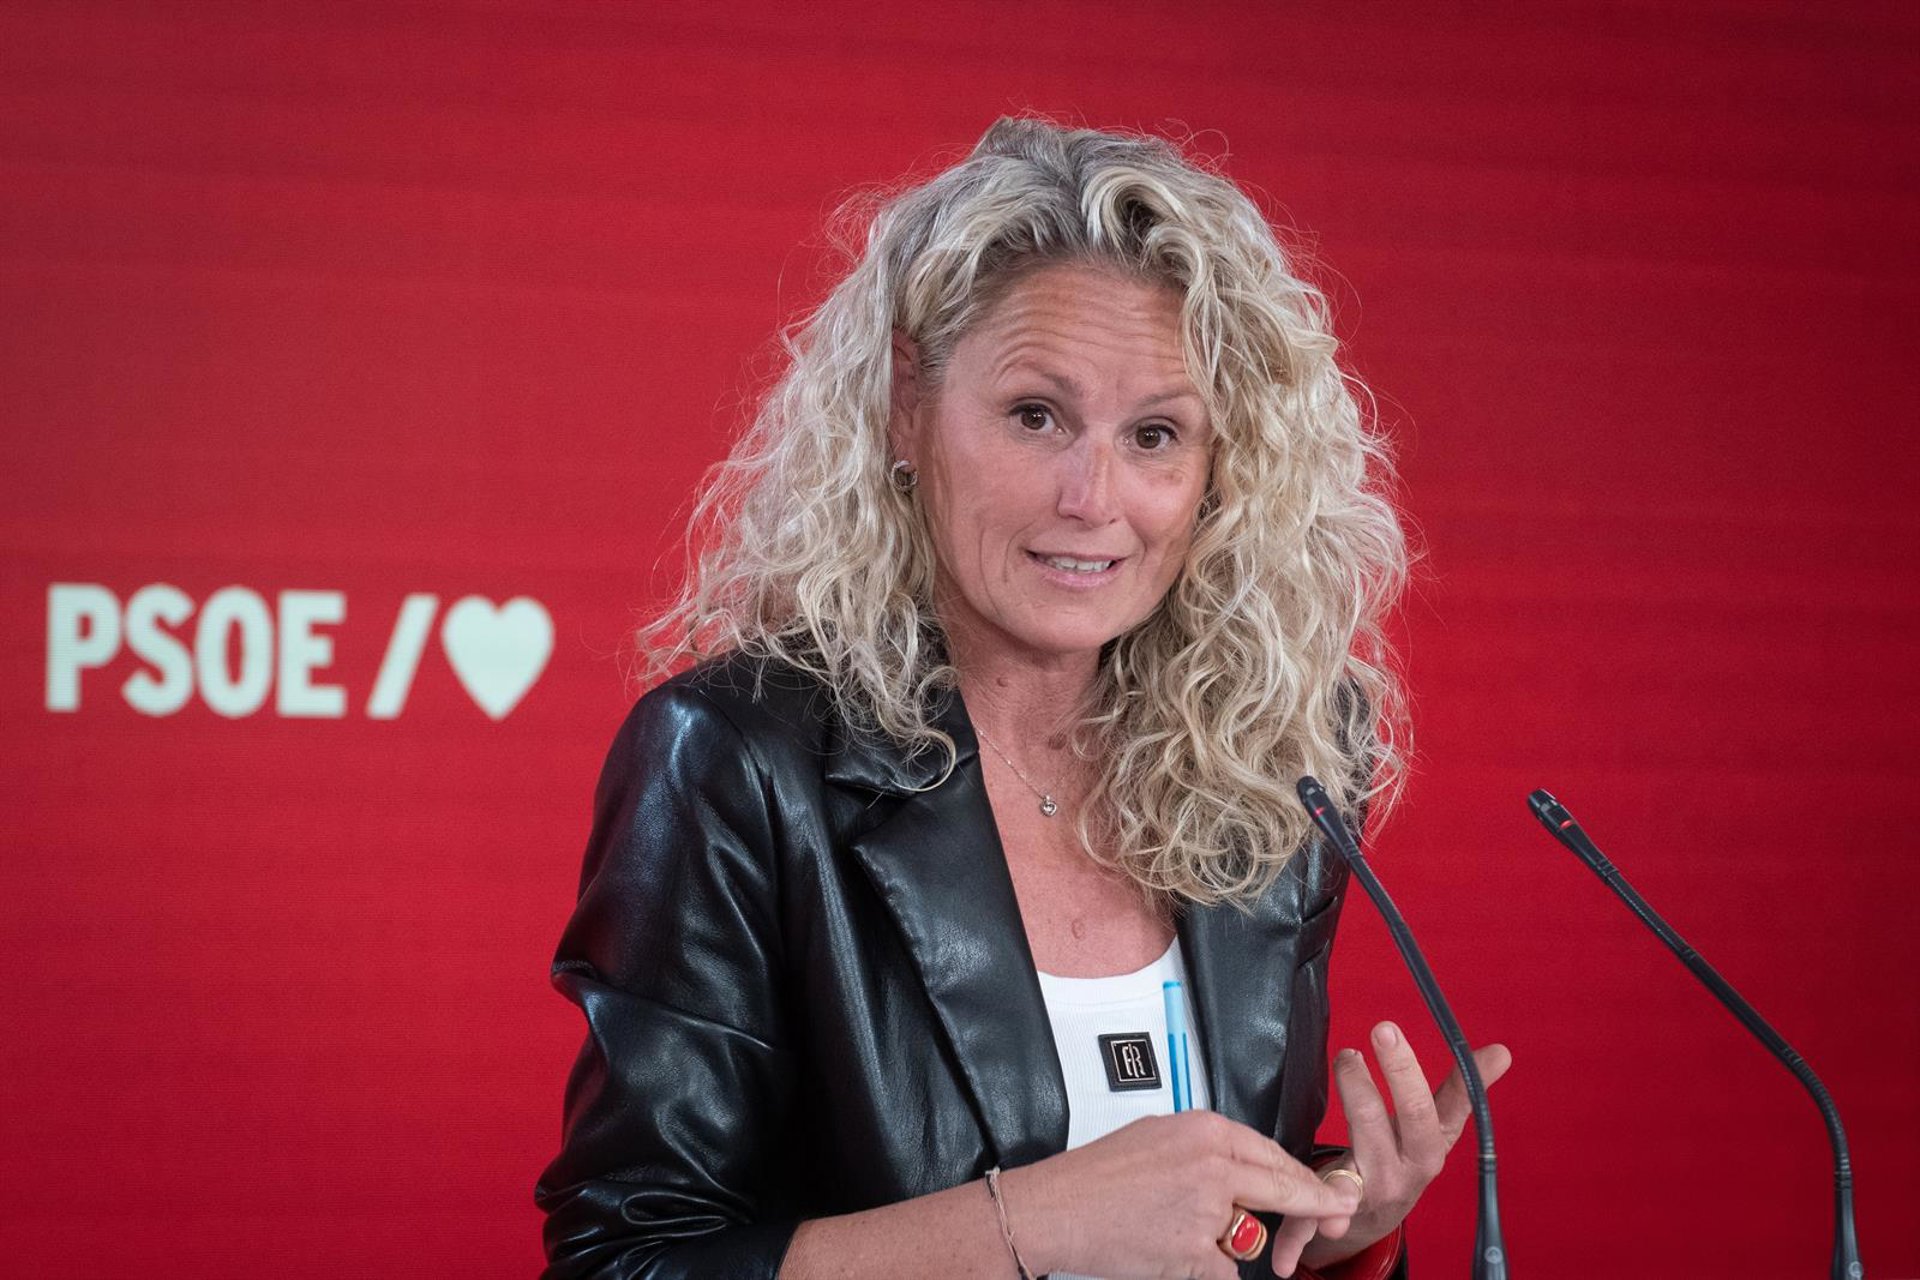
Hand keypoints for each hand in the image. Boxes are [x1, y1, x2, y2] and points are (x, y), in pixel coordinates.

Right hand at [1002, 1110, 1361, 1279]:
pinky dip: (1202, 1267)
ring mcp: (1206, 1208)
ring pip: (1246, 1234)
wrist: (1055, 1208)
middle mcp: (1212, 1163)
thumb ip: (1205, 1148)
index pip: (1271, 1152)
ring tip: (1171, 1227)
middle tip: (1340, 1211)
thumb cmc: (1096, 1176)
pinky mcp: (1196, 1249)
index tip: (1329, 1186)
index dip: (1303, 1175)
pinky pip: (1223, 1268)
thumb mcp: (1156, 1136)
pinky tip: (1165, 1249)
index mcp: (1203, 1129)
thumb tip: (1240, 1165)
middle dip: (1316, 1203)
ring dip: (1224, 1240)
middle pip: (1283, 1187)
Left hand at [1294, 1021, 1512, 1272]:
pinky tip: (1284, 1258)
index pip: (1427, 1111)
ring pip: (1342, 1171)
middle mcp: (1397, 1174)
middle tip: (1353, 1049)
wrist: (1382, 1216)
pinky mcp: (1332, 1214)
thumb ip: (1463, 1090)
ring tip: (1339, 1069)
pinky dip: (1297, 1240)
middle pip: (1378, 1129)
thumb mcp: (1439, 1128)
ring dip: (1332, 1136)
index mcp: (1426, 1151)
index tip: (1386, 1029)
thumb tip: (1502, 1051)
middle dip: (1364, 1093)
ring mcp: (1364, 1196)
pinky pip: (1309, 1226)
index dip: (1407, 1073)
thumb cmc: (1409, 1156)